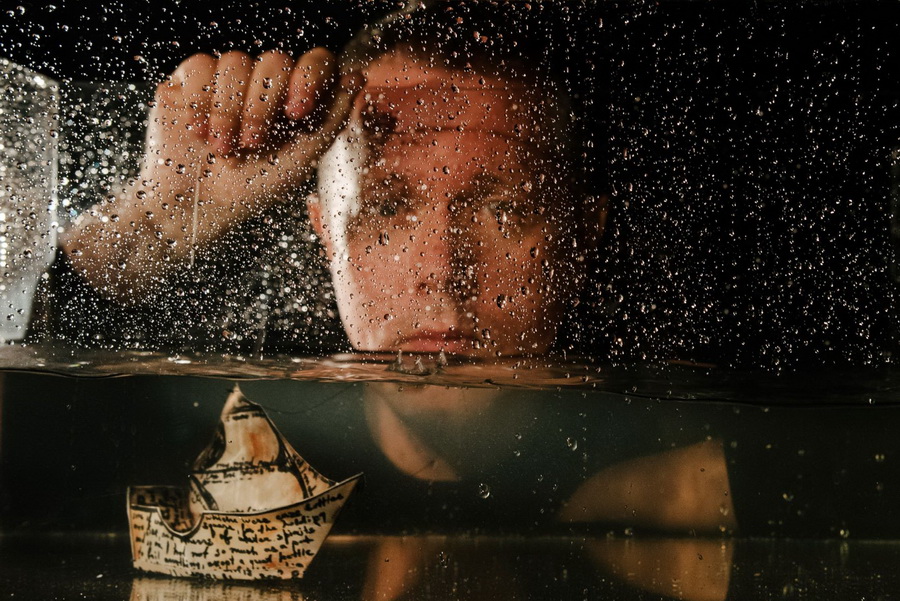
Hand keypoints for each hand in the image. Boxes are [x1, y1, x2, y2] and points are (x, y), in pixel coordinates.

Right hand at [63, 48, 362, 299]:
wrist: (198, 207)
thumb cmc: (254, 188)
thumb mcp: (302, 158)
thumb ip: (332, 117)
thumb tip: (357, 75)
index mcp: (296, 99)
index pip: (315, 63)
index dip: (309, 78)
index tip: (296, 113)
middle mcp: (264, 85)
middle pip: (275, 61)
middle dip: (263, 106)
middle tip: (254, 143)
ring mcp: (227, 80)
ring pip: (236, 62)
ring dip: (229, 110)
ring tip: (223, 148)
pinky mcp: (191, 82)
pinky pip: (201, 66)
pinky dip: (201, 101)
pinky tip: (198, 131)